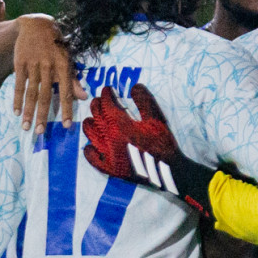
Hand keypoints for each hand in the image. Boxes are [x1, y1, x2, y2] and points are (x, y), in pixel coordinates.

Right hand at [10, 14, 84, 133]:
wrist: (36, 24)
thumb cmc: (56, 45)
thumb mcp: (68, 59)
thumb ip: (73, 80)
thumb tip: (84, 98)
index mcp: (63, 66)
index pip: (66, 92)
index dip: (67, 109)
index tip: (67, 125)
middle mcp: (48, 67)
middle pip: (45, 96)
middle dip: (43, 116)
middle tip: (40, 132)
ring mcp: (33, 65)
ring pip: (30, 92)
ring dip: (28, 111)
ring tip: (26, 127)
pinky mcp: (20, 63)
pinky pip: (18, 84)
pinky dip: (17, 99)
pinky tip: (16, 111)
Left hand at [82, 85, 213, 216]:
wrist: (168, 171)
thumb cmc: (163, 143)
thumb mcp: (157, 118)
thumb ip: (145, 100)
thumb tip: (134, 86)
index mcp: (121, 125)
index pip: (107, 104)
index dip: (106, 94)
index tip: (108, 89)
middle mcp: (110, 138)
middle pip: (97, 116)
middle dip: (97, 105)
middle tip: (100, 100)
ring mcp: (108, 154)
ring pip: (91, 134)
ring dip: (90, 123)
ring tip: (93, 119)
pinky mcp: (109, 168)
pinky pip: (92, 158)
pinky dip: (89, 150)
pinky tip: (90, 146)